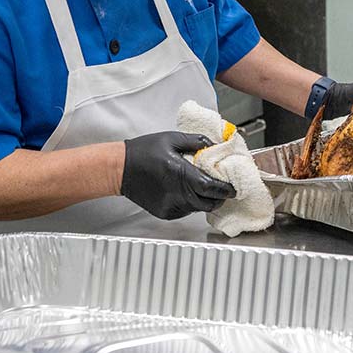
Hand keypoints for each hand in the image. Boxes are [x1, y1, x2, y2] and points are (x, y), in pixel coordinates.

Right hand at [121, 131, 235, 218]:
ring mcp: (170, 205)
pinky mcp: (165, 213)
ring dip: (205, 199)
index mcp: (180, 174)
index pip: (211, 188)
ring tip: (205, 187)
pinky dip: (192, 203)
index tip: (233, 187)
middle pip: (209, 203)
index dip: (225, 189)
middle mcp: (177, 193)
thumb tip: (214, 144)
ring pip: (198, 208)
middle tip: (224, 188)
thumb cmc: (143, 152)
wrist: (120, 169)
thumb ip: (196, 141)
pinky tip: (187, 191)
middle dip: (219, 197)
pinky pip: (186, 210)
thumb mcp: (171, 138)